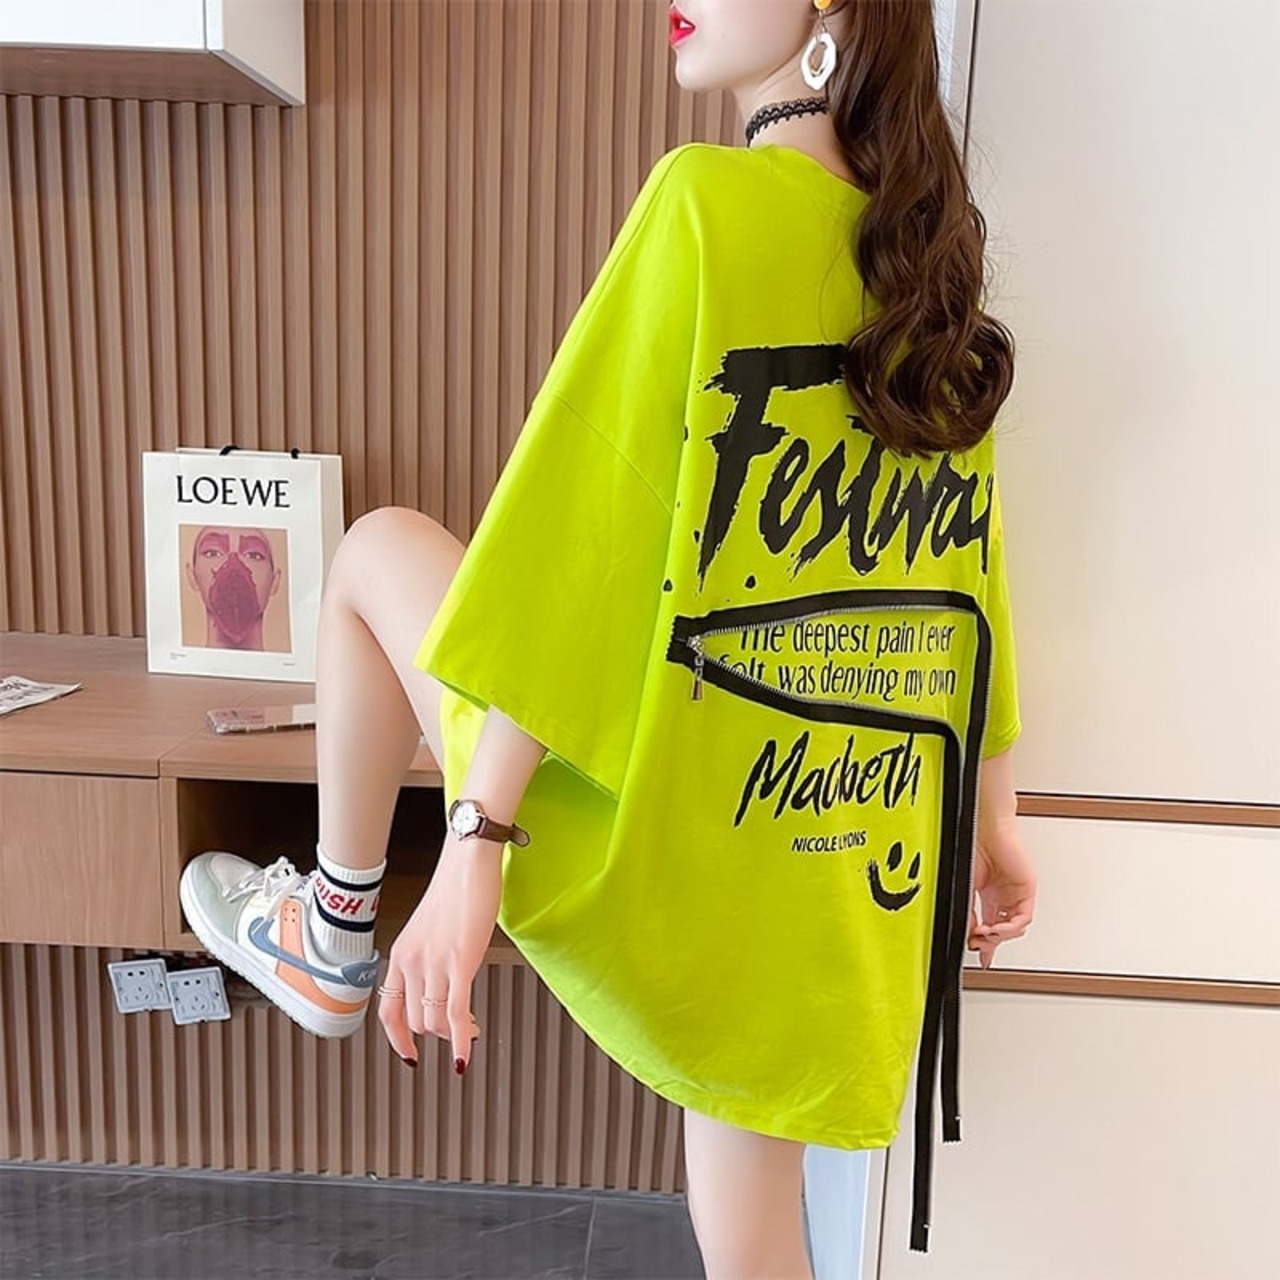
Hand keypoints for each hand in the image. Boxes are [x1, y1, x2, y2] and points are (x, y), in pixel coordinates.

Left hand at [377, 838, 501, 1070]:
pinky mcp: (460, 962)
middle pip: (415, 1020)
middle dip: (436, 1033)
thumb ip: (428, 958)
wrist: (468, 863)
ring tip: (469, 1031)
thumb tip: (440, 984)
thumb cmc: (455, 889)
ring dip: (451, 1036)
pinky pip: (456, 1015)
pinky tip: (465, 1056)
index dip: (397, 1039)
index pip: (387, 1011)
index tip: (409, 1053)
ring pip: (433, 1022)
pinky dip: (460, 1043)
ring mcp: (434, 963)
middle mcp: (412, 961)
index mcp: (401, 953)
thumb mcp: (429, 930)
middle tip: (456, 1031)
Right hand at [967, 817, 1036, 968]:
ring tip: (986, 935)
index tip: (981, 957)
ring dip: (1000, 935)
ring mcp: (1016, 893)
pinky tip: (998, 927)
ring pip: (1015, 926)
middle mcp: (1004, 895)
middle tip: (980, 948)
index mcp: (989, 894)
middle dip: (991, 942)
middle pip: (1003, 929)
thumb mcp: (964, 886)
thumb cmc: (973, 847)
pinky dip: (1010, 926)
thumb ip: (968, 911)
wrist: (984, 828)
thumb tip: (969, 933)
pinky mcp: (1027, 889)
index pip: (990, 925)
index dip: (985, 944)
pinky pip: (1023, 917)